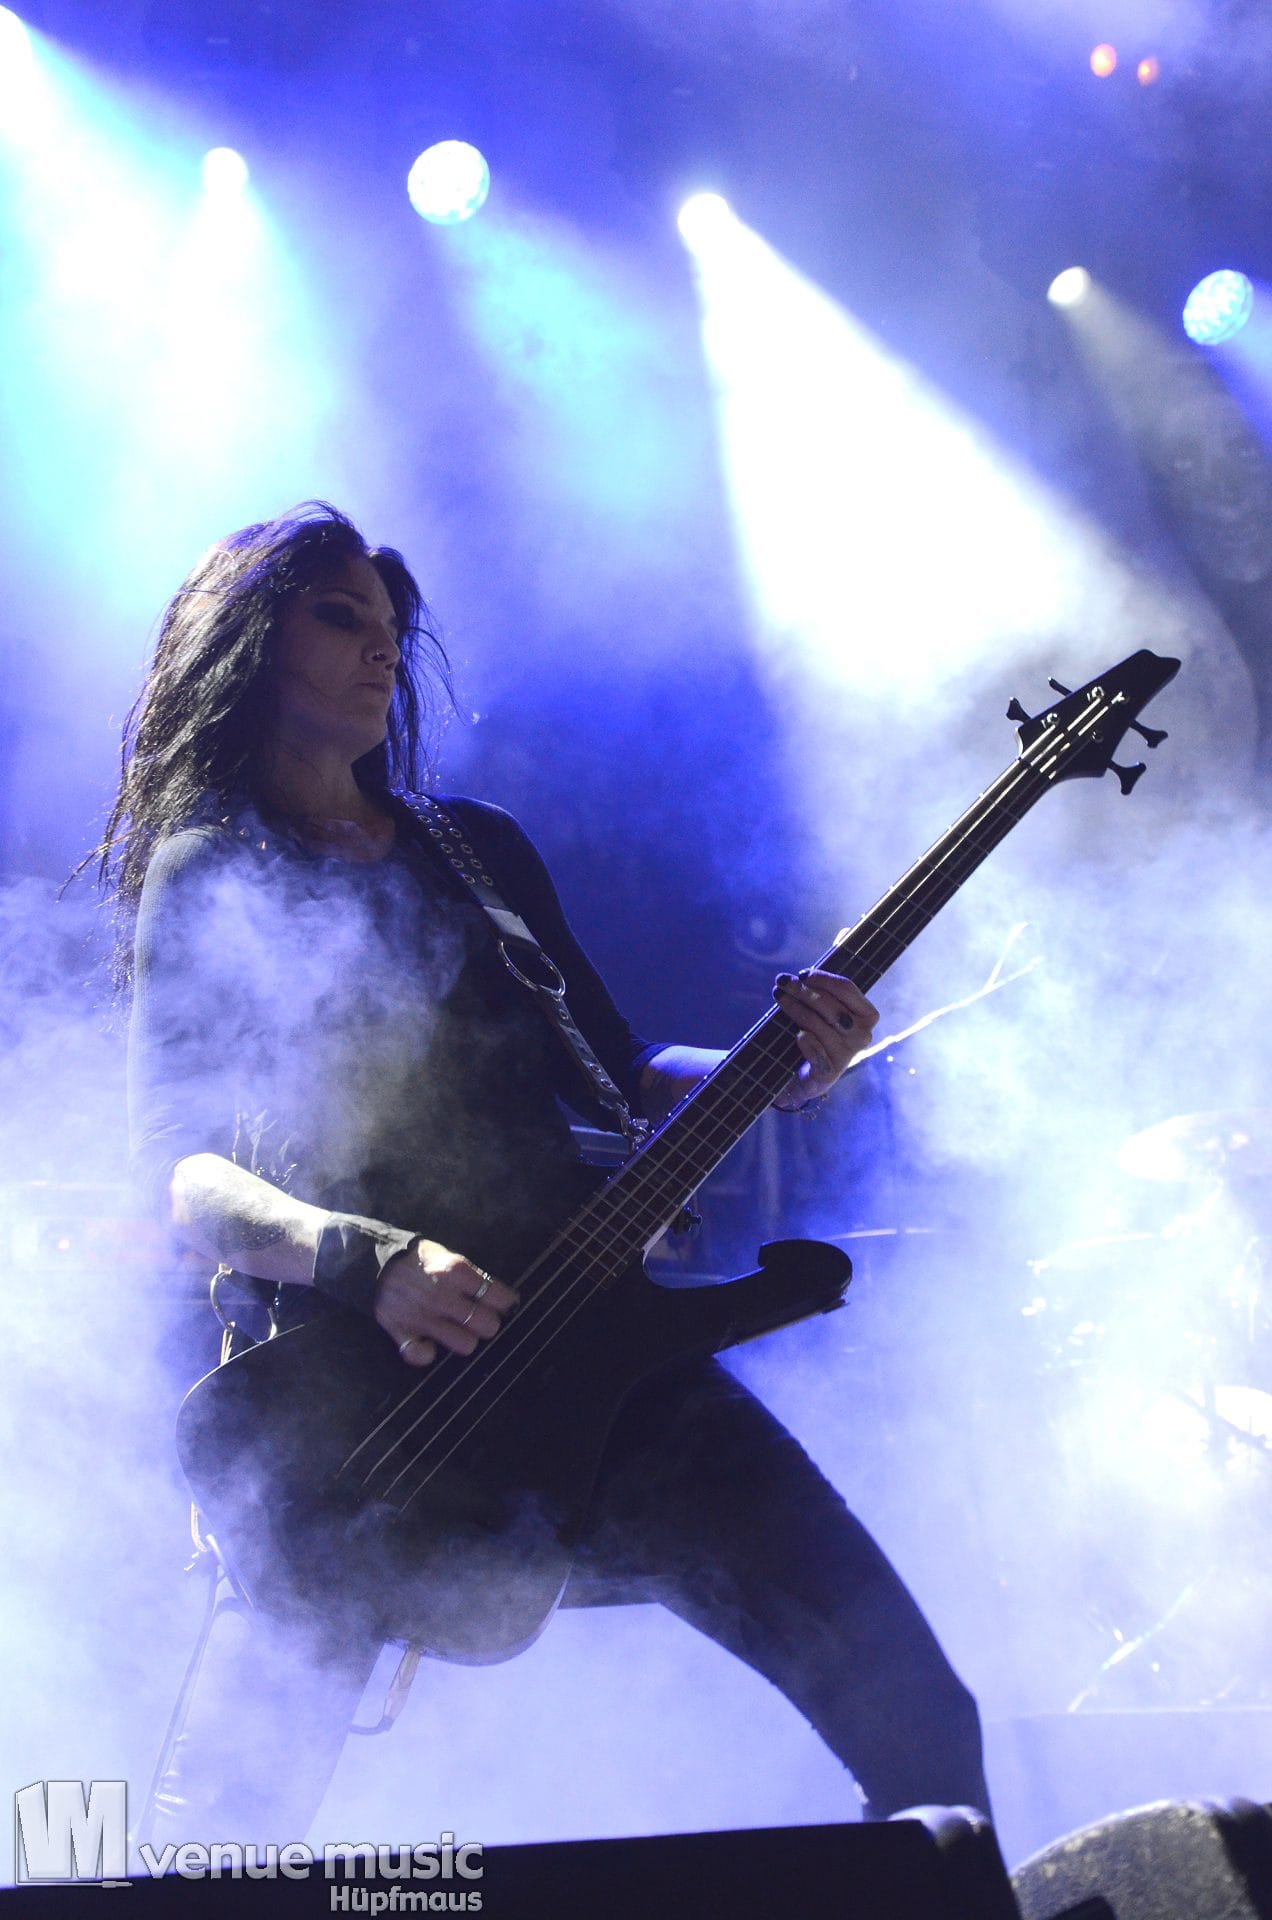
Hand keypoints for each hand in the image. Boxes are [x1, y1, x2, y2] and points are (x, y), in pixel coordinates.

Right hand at [374, 1238, 517, 1367]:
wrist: (374, 1261)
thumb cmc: (417, 1259)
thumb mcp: (447, 1255)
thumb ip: (471, 1275)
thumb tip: (501, 1296)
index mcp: (456, 1272)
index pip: (499, 1297)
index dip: (505, 1302)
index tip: (502, 1304)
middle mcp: (442, 1297)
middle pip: (488, 1325)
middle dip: (487, 1322)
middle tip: (479, 1317)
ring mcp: (422, 1317)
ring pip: (465, 1345)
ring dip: (464, 1339)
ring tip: (457, 1330)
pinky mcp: (401, 1331)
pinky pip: (421, 1356)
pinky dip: (426, 1353)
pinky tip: (429, 1343)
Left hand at [772, 969, 878, 1109]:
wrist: (805, 1074)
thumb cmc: (817, 1034)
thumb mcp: (823, 1011)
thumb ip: (821, 993)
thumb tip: (801, 976)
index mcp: (867, 1016)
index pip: (846, 988)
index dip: (822, 978)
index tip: (801, 974)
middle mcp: (862, 1035)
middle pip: (830, 1004)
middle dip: (803, 990)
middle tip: (781, 981)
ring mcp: (846, 1055)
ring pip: (816, 1023)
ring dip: (794, 1008)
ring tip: (779, 996)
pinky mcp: (829, 1071)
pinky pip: (812, 1046)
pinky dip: (803, 1038)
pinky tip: (797, 1035)